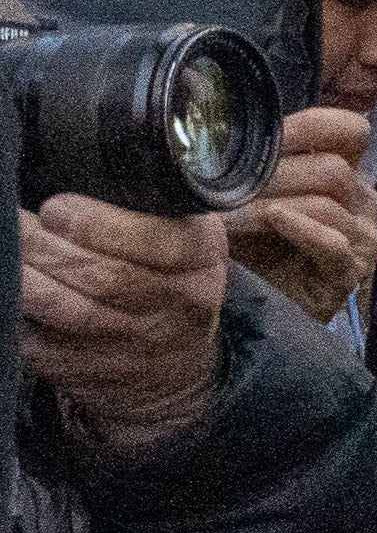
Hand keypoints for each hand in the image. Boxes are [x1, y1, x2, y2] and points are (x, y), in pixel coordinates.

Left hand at [21, 193, 226, 453]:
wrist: (177, 370)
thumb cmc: (170, 282)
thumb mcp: (187, 240)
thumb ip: (153, 208)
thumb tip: (80, 162)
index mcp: (202, 264)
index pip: (166, 244)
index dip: (103, 226)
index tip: (56, 208)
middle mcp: (175, 307)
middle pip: (106, 277)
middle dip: (46, 244)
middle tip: (10, 218)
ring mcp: (130, 344)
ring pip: (66, 309)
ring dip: (23, 276)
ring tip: (6, 246)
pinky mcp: (86, 367)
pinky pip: (39, 339)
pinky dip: (15, 309)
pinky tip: (8, 283)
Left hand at [222, 106, 376, 321]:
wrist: (251, 299)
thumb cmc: (251, 240)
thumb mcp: (253, 191)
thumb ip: (258, 160)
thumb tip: (229, 126)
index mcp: (345, 176)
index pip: (351, 131)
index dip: (311, 127)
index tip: (267, 136)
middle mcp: (363, 204)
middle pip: (334, 169)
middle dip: (276, 174)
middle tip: (229, 182)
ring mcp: (363, 240)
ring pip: (328, 204)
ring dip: (275, 203)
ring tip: (233, 209)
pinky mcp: (350, 273)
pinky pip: (332, 243)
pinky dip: (300, 229)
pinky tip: (273, 221)